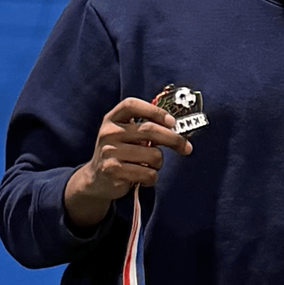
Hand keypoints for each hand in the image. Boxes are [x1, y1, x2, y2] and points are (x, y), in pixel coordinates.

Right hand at [63, 96, 190, 224]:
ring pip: (153, 155)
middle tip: (186, 148)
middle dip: (174, 139)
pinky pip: (147, 173)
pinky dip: (151, 178)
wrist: (97, 179)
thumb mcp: (127, 135)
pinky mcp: (113, 170)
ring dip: (158, 163)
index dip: (155, 111)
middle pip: (150, 130)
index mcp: (112, 118)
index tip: (172, 122)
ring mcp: (109, 151)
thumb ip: (147, 128)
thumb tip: (179, 130)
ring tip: (148, 165)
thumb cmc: (120, 153)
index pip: (132, 105)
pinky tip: (142, 178)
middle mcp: (108, 132)